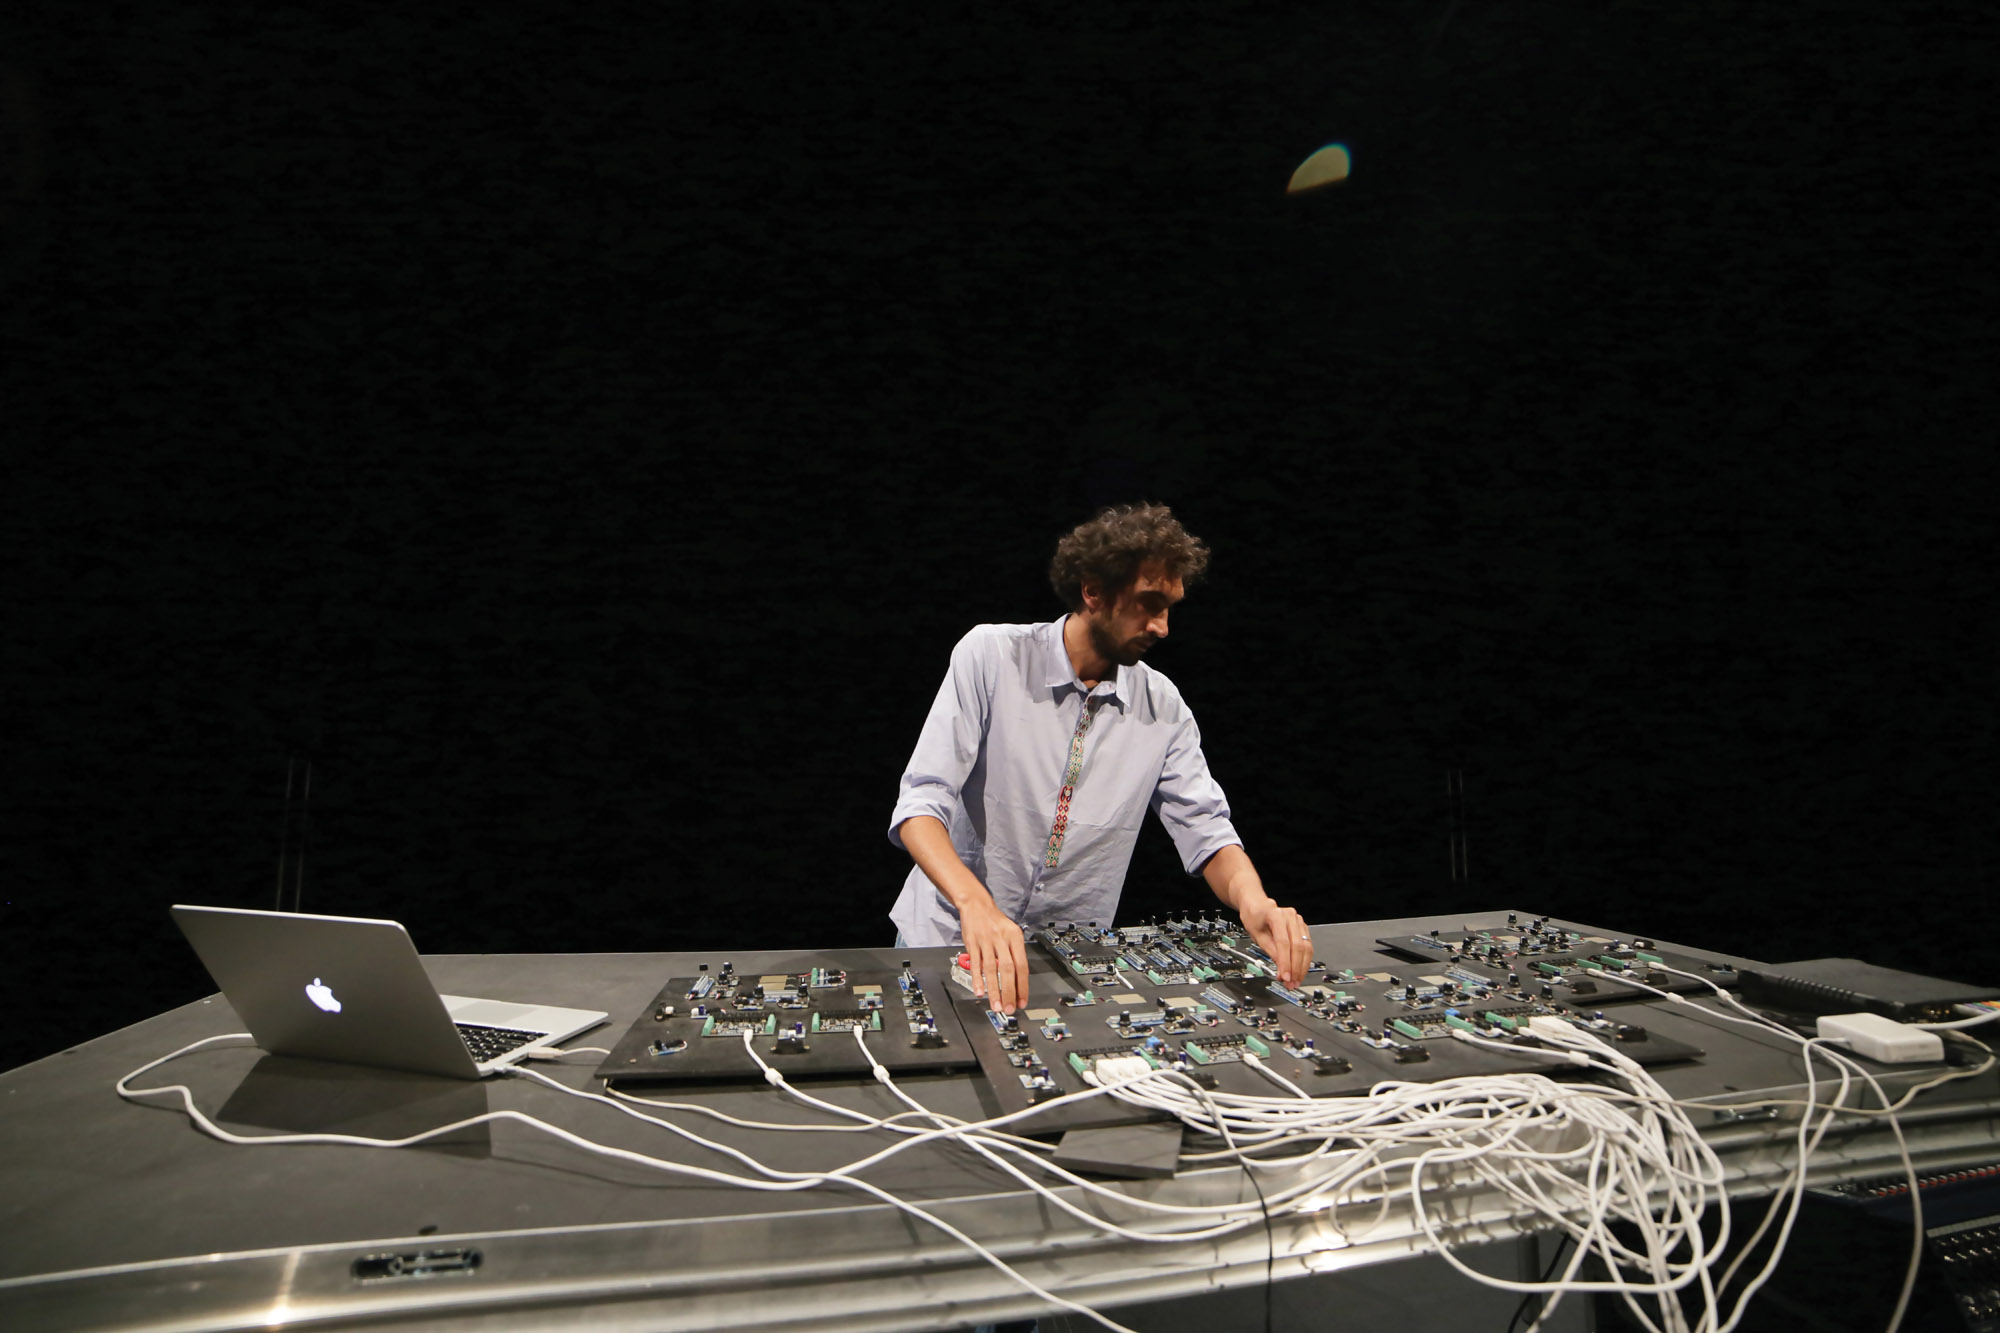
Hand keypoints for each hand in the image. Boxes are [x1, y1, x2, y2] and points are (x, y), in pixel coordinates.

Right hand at [958, 895, 1028, 1013]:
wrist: (977, 905)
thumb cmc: (995, 923)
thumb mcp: (1010, 934)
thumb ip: (1014, 955)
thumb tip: (1018, 982)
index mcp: (1015, 937)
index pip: (1022, 965)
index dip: (1022, 986)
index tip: (1022, 1001)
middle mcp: (1002, 939)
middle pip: (1008, 969)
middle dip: (1009, 992)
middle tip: (1009, 1008)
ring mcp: (986, 941)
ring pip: (991, 969)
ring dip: (994, 990)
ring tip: (996, 1005)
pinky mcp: (972, 943)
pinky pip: (976, 964)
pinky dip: (978, 979)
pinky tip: (980, 991)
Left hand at [1240, 899, 1312, 988]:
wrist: (1257, 905)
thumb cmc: (1254, 917)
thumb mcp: (1256, 935)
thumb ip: (1270, 951)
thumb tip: (1281, 969)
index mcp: (1276, 915)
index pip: (1284, 943)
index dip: (1285, 962)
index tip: (1285, 977)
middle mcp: (1290, 916)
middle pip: (1298, 946)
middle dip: (1296, 968)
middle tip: (1291, 982)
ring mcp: (1298, 920)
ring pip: (1307, 947)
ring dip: (1302, 967)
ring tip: (1295, 980)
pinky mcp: (1303, 927)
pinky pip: (1307, 946)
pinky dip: (1304, 960)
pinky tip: (1299, 971)